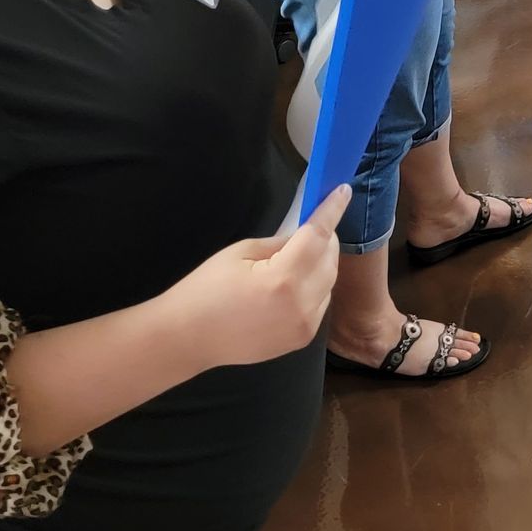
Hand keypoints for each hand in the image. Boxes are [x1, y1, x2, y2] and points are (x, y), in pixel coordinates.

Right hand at [166, 186, 351, 367]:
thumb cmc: (205, 290)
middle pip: (329, 260)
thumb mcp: (240, 252)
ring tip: (299, 256)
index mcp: (283, 278)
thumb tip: (303, 237)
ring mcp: (305, 326)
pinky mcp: (302, 340)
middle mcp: (301, 304)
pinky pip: (320, 303)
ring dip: (321, 264)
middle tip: (311, 227)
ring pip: (329, 283)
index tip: (343, 191)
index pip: (317, 235)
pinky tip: (293, 283)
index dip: (332, 210)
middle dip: (325, 239)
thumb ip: (279, 242)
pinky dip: (315, 287)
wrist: (188, 339)